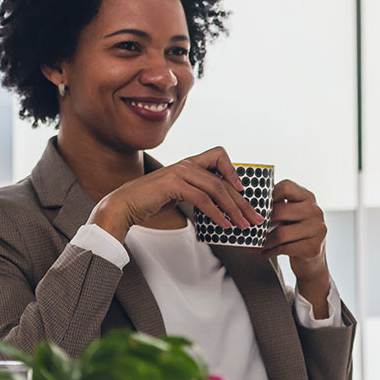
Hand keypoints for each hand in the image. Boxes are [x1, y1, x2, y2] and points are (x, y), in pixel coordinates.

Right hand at [88, 146, 264, 242]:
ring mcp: (180, 173)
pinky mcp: (173, 185)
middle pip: (224, 180)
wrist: (123, 205)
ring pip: (216, 189)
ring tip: (244, 224)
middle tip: (256, 217)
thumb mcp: (179, 192)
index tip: (244, 190)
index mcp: (189, 163)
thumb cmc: (151, 201)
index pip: (219, 155)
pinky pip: (203, 199)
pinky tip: (225, 224)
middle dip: (242, 201)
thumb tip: (222, 206)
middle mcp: (186, 164)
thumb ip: (198, 192)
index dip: (234, 170)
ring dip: (234, 209)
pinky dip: (217, 213)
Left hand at [261, 180, 329, 283]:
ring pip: (281, 233)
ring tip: (256, 244)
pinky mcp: (314, 247)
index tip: (259, 207)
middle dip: (262, 223)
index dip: (269, 196)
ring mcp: (318, 229)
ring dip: (264, 241)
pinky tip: (265, 253)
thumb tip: (248, 206)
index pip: (286, 187)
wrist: (311, 260)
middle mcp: (315, 211)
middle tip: (252, 229)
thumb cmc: (295, 233)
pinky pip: (285, 248)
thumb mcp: (290, 215)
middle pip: (280, 211)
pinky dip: (270, 252)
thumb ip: (277, 206)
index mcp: (308, 198)